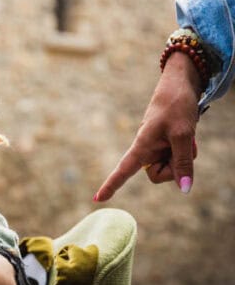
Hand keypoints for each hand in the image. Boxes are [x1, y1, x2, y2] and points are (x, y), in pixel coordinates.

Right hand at [95, 53, 201, 201]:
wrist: (180, 85)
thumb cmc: (176, 106)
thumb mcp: (183, 134)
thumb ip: (184, 162)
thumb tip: (184, 189)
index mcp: (141, 146)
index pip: (123, 170)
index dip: (111, 185)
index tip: (97, 199)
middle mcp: (146, 150)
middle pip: (158, 176)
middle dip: (174, 168)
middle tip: (183, 146)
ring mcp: (156, 148)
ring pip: (171, 168)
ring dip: (183, 157)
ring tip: (185, 137)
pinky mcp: (165, 145)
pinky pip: (177, 158)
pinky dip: (187, 151)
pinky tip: (187, 136)